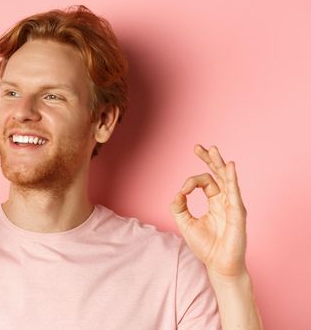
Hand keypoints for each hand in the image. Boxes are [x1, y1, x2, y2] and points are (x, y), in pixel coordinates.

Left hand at [170, 144, 246, 278]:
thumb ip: (179, 207)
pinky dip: (232, 179)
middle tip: (198, 147)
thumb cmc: (206, 247)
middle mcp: (226, 201)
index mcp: (215, 202)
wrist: (219, 265)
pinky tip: (229, 167)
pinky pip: (235, 193)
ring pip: (227, 179)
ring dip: (219, 164)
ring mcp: (233, 206)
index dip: (191, 183)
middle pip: (218, 174)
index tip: (182, 192)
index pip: (205, 182)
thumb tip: (176, 193)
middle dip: (209, 160)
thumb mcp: (185, 224)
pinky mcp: (238, 213)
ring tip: (213, 150)